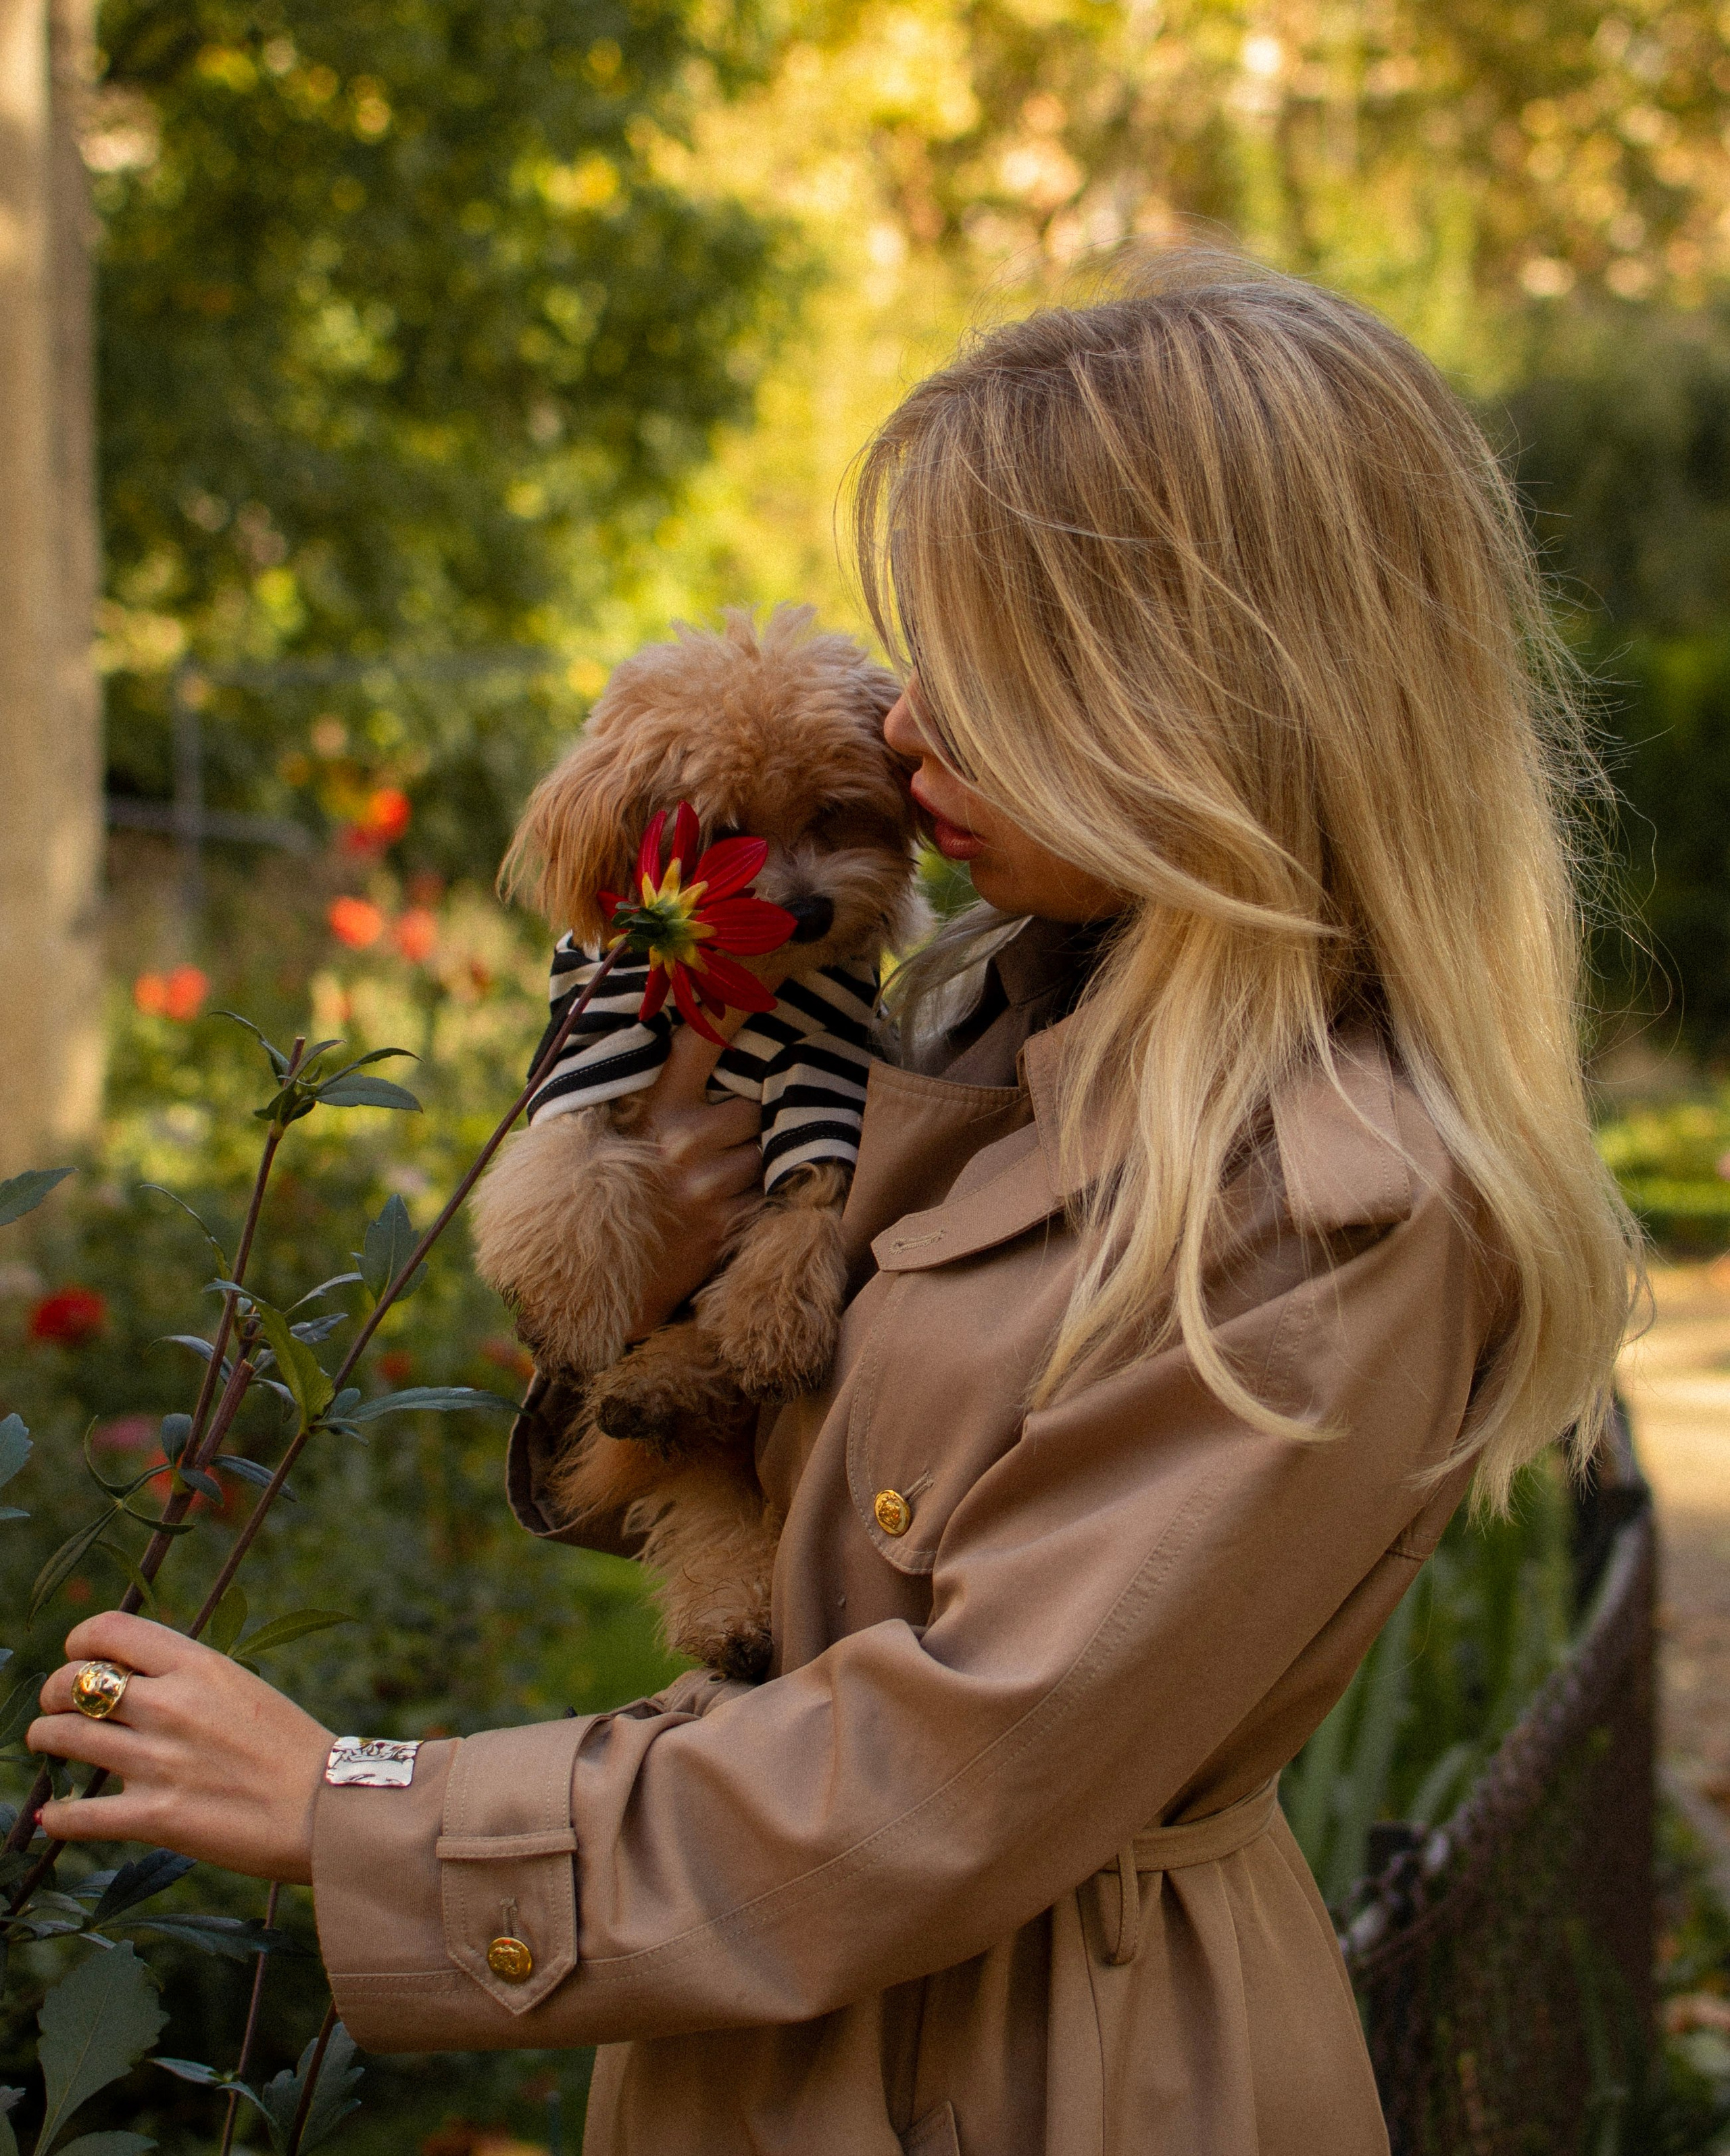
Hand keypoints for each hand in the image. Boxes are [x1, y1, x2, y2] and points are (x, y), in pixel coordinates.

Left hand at [29, 1613, 331, 1883]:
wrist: (327, 1809)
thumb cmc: (289, 1746)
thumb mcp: (241, 1687)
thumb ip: (186, 1679)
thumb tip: (130, 1679)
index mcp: (198, 1665)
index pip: (108, 1631)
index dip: (79, 1642)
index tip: (78, 1657)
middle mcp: (171, 1705)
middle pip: (71, 1683)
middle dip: (52, 1694)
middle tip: (57, 1709)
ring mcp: (158, 1761)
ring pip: (62, 1739)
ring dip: (45, 1741)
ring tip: (50, 1745)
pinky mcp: (154, 1817)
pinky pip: (75, 1816)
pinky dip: (57, 1816)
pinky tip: (57, 1815)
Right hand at [625, 1014, 766, 1338]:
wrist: (604, 1279)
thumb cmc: (612, 1196)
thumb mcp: (614, 1136)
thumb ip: (649, 1095)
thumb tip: (688, 1038)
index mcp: (653, 1110)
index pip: (698, 1044)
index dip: (732, 1010)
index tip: (763, 981)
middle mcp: (683, 1142)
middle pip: (752, 1109)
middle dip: (747, 1125)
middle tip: (728, 1139)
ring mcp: (709, 1186)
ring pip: (764, 1153)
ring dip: (756, 1162)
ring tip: (726, 1176)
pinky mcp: (729, 1224)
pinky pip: (768, 1195)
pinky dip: (762, 1198)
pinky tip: (735, 1204)